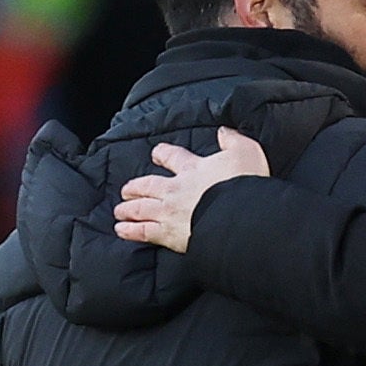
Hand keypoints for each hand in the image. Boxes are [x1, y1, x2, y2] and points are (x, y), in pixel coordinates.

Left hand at [113, 126, 269, 252]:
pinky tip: (121, 230)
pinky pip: (143, 231)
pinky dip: (130, 230)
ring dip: (128, 208)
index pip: (173, 157)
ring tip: (120, 210)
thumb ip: (233, 140)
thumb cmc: (243, 184)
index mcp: (193, 168)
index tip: (156, 153)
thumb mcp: (246, 152)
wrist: (238, 214)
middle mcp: (176, 189)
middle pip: (148, 185)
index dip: (163, 154)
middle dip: (136, 186)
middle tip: (127, 189)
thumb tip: (224, 131)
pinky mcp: (168, 233)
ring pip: (141, 208)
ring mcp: (169, 211)